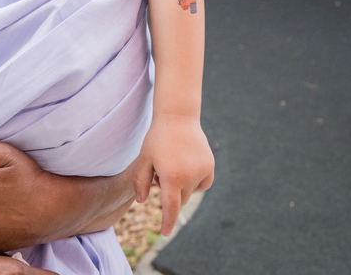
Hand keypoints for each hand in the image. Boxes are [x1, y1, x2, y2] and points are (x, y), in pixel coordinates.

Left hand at [132, 113, 214, 236]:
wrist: (178, 117)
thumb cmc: (157, 139)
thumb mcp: (144, 159)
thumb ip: (141, 182)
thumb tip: (143, 201)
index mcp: (171, 177)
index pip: (170, 207)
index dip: (167, 222)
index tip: (165, 233)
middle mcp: (189, 176)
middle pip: (180, 198)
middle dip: (171, 192)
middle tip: (161, 171)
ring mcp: (202, 171)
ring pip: (191, 191)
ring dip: (183, 185)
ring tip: (174, 163)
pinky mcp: (210, 165)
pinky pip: (202, 182)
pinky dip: (195, 180)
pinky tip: (187, 165)